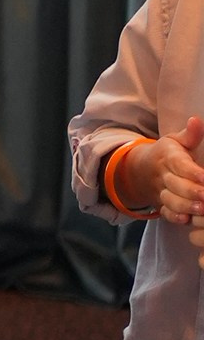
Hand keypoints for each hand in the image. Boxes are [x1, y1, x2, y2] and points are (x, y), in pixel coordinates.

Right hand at [118, 117, 203, 242]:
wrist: (141, 171)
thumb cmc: (167, 154)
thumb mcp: (175, 141)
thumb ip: (189, 134)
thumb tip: (196, 120)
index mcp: (168, 157)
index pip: (179, 164)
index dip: (191, 172)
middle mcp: (163, 175)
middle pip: (175, 184)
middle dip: (192, 191)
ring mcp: (161, 192)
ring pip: (170, 200)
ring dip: (185, 206)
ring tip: (201, 209)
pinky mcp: (161, 205)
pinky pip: (165, 213)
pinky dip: (174, 217)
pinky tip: (185, 219)